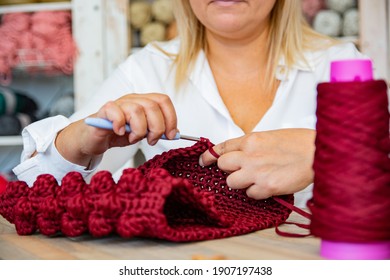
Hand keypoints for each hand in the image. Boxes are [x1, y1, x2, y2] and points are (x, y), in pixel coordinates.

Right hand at [56, 93, 177, 166]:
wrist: (94, 138)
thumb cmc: (118, 134)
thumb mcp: (143, 133)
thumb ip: (157, 131)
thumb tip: (174, 133)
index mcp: (144, 102)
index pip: (163, 101)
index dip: (171, 118)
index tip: (171, 135)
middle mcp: (132, 100)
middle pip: (153, 106)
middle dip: (157, 128)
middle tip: (151, 140)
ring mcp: (118, 104)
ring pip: (137, 110)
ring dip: (139, 130)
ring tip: (133, 139)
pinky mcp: (104, 112)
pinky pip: (115, 112)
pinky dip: (121, 124)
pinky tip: (120, 132)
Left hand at [199, 129, 315, 198]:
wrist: (318, 152)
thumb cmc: (300, 143)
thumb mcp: (270, 136)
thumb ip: (252, 145)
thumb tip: (239, 153)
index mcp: (251, 140)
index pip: (221, 147)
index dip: (209, 155)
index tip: (204, 161)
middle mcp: (250, 155)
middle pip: (222, 165)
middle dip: (227, 169)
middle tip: (238, 170)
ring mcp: (257, 172)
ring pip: (231, 182)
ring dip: (240, 183)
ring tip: (255, 179)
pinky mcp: (267, 187)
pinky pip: (250, 194)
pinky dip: (256, 193)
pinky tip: (267, 186)